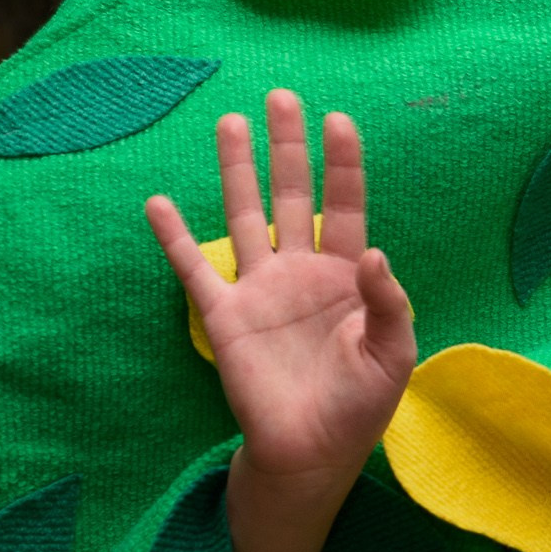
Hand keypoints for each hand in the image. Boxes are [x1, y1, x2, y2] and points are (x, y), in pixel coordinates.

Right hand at [145, 91, 415, 526]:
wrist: (311, 453)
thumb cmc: (359, 405)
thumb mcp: (393, 355)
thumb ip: (389, 303)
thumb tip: (372, 252)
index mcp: (347, 276)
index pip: (346, 207)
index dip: (344, 165)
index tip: (340, 121)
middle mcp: (301, 271)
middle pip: (293, 196)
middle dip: (288, 149)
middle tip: (281, 98)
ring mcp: (260, 290)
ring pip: (245, 216)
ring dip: (237, 171)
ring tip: (231, 122)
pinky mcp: (224, 317)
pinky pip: (193, 270)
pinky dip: (174, 237)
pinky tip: (158, 202)